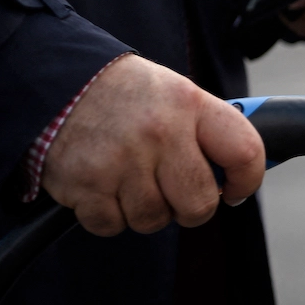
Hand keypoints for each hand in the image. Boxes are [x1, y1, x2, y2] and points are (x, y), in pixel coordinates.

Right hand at [41, 55, 265, 236]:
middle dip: (191, 208)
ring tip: (132, 178)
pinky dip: (109, 214)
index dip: (247, 181)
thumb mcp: (176, 93)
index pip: (245, 152)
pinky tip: (104, 184)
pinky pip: (113, 225)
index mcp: (190, 103)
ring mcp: (121, 159)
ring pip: (154, 220)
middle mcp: (159, 130)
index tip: (234, 190)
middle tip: (176, 193)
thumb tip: (239, 174)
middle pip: (199, 204)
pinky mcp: (85, 184)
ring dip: (146, 210)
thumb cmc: (126, 94)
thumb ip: (208, 130)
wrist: (57, 79)